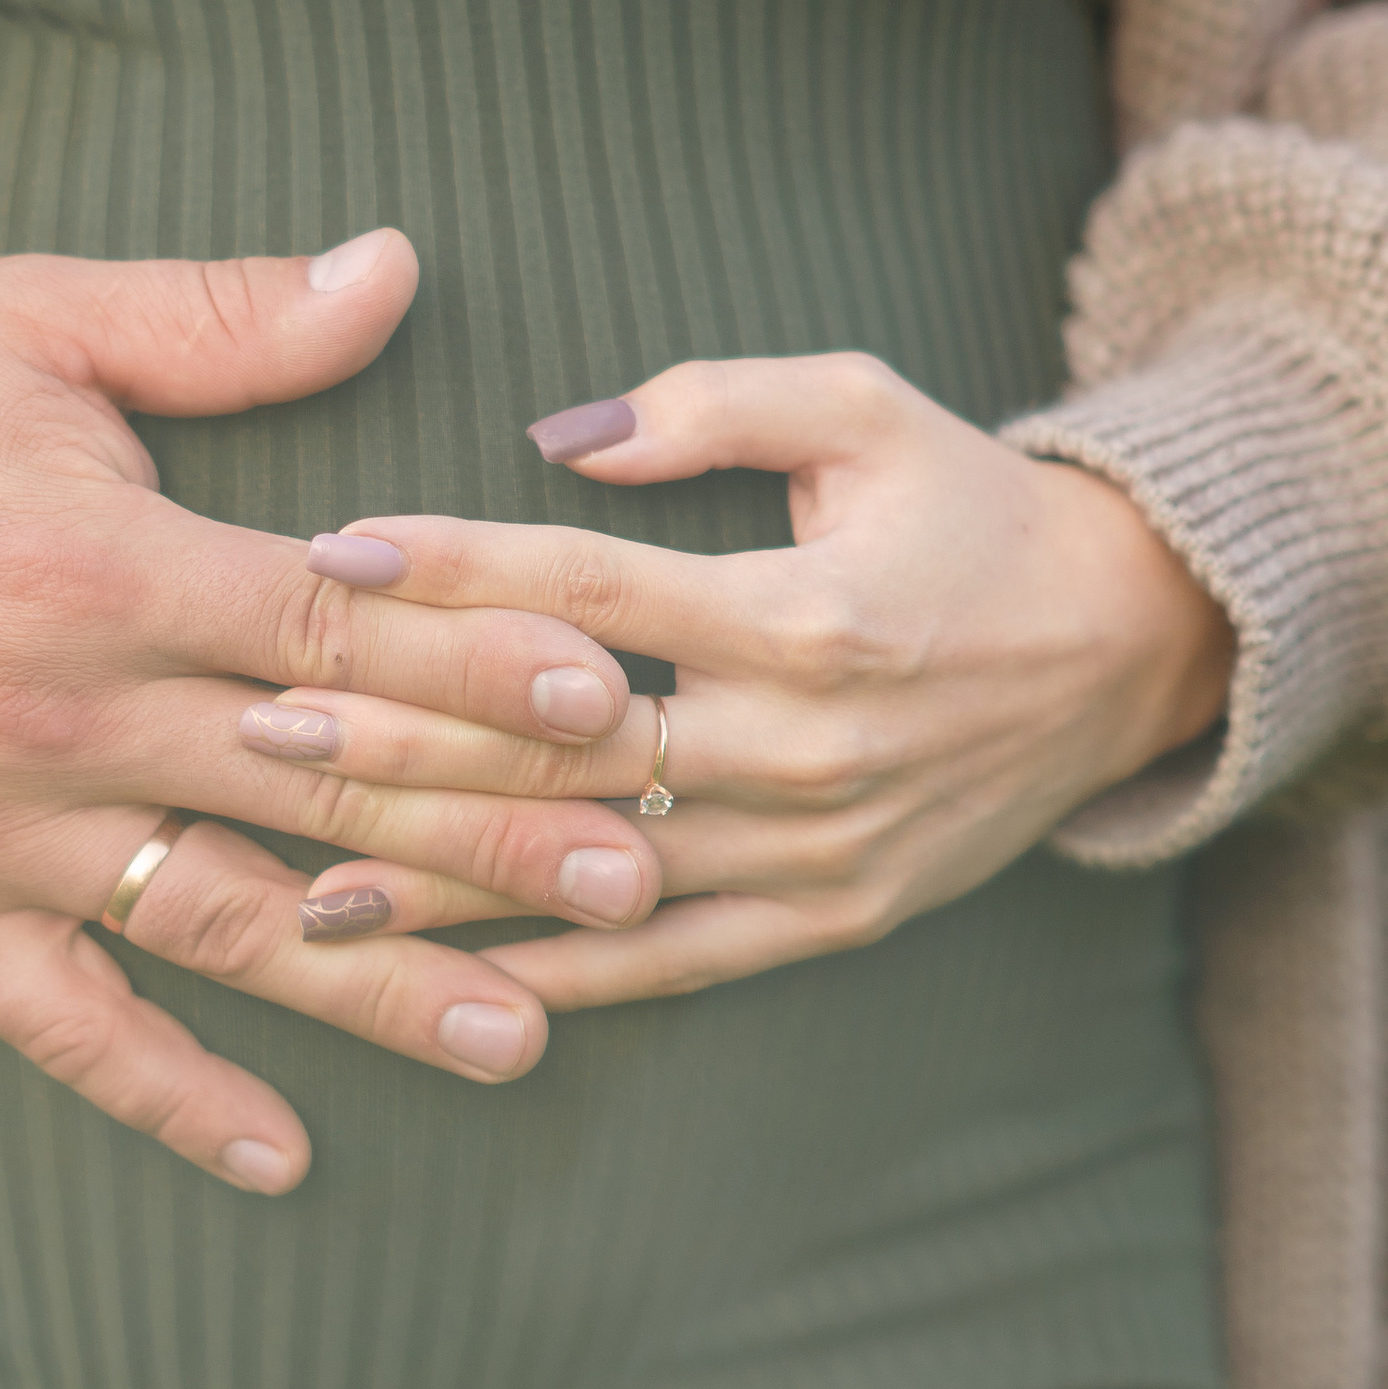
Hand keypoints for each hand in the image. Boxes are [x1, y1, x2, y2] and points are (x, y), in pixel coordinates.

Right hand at [0, 0, 668, 1197]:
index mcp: (100, 563)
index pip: (337, 634)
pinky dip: (170, 1095)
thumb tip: (397, 265)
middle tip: (641, 876)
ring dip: (381, 989)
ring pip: (221, 925)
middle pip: (315, 790)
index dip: (485, 669)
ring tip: (527, 1039)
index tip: (619, 704)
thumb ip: (221, 319)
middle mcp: (56, 714)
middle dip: (491, 835)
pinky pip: (64, 1022)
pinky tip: (283, 1155)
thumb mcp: (30, 317)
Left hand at [256, 350, 1235, 1004]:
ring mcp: (820, 849)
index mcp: (806, 612)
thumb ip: (713, 402)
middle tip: (254, 729)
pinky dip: (555, 977)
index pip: (590, 594)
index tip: (325, 554)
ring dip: (445, 885)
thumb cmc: (970, 508)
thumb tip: (561, 439)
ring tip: (297, 892)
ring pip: (599, 872)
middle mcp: (808, 746)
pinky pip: (671, 961)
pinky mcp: (835, 918)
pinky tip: (441, 986)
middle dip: (400, 742)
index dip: (451, 569)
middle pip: (566, 749)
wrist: (1133, 650)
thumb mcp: (867, 409)